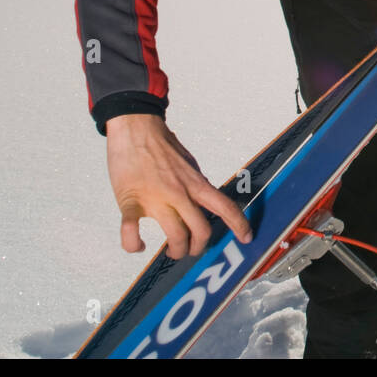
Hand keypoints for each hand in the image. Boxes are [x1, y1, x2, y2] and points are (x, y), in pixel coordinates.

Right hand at [105, 113, 252, 259]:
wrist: (136, 126)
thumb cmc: (161, 144)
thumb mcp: (188, 163)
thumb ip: (196, 183)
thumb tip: (204, 199)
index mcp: (195, 183)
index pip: (225, 207)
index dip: (239, 225)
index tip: (246, 237)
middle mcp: (180, 193)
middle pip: (201, 230)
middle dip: (198, 247)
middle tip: (191, 250)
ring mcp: (155, 199)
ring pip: (175, 236)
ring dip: (176, 250)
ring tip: (171, 250)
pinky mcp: (130, 202)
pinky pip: (131, 232)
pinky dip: (134, 245)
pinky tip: (138, 246)